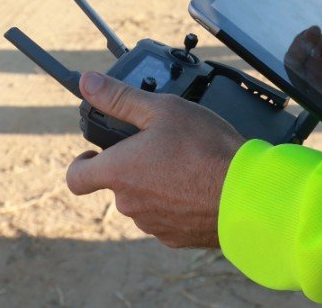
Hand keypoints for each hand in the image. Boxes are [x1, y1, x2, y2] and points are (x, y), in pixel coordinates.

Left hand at [63, 71, 244, 247]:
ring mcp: (152, 224)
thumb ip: (120, 98)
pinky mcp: (175, 237)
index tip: (95, 154)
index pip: (75, 178)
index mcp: (119, 171)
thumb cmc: (206, 149)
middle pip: (116, 184)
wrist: (246, 194)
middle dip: (133, 167)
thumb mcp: (163, 109)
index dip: (81, 164)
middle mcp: (129, 203)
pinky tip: (196, 187)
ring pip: (142, 201)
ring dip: (154, 186)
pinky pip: (165, 218)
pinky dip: (175, 204)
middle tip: (161, 147)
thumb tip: (87, 83)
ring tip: (185, 165)